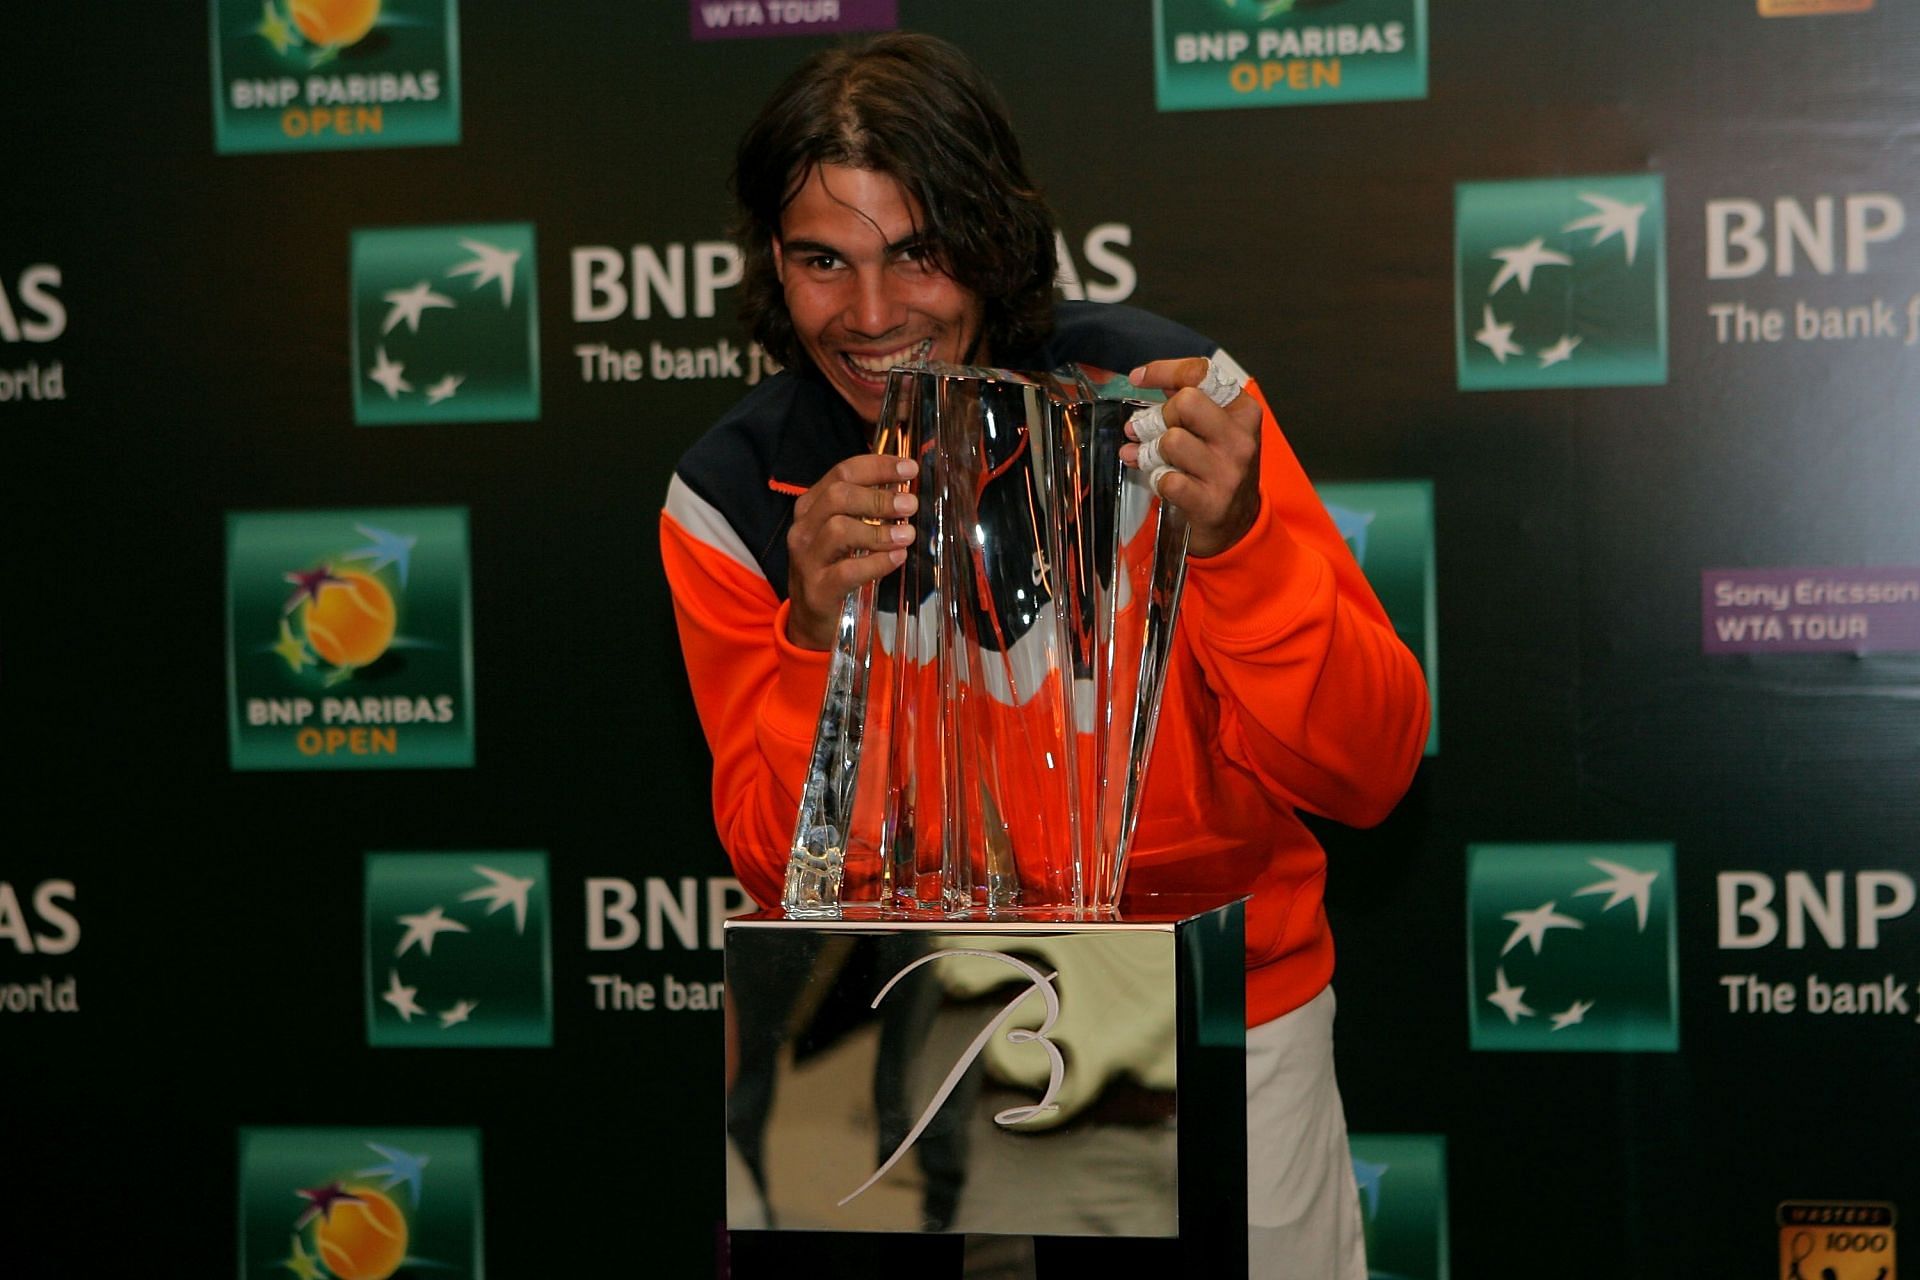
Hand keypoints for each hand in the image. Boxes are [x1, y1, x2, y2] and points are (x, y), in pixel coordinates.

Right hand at [785, 454, 918, 649]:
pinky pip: (847, 571)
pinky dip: (876, 563)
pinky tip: (897, 558)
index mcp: (811, 507)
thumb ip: (866, 510)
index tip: (910, 469)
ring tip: (907, 534)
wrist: (811, 620)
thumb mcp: (844, 533)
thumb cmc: (835, 568)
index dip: (878, 467)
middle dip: (879, 497)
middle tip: (911, 505)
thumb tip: (906, 489)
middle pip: (838, 497)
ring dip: (879, 531)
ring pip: (839, 530)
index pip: (842, 473)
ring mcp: (807, 560)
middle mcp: (804, 528)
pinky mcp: (817, 590)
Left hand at [1122, 357, 1261, 557]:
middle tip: (1153, 432)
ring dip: (1151, 450)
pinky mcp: (1211, 502)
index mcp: (1243, 411)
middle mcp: (1240, 438)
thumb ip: (1188, 402)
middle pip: (1186, 403)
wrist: (1237, 522)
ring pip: (1172, 441)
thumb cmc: (1219, 468)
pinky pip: (1167, 479)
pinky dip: (1156, 478)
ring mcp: (1227, 472)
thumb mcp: (1217, 428)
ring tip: (1151, 458)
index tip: (1139, 378)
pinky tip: (1161, 480)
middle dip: (1160, 416)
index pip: (1202, 374)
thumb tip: (1149, 378)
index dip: (1163, 370)